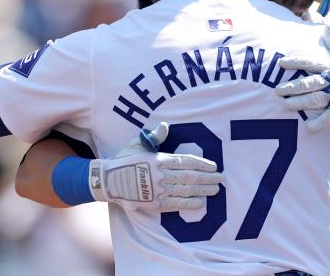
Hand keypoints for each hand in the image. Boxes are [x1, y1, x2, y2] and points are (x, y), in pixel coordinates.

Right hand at [89, 122, 222, 210]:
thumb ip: (154, 137)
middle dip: (208, 178)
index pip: (187, 161)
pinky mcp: (154, 204)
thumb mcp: (137, 144)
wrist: (108, 180)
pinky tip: (200, 203)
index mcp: (160, 159)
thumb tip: (165, 125)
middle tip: (221, 179)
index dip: (202, 164)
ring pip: (186, 190)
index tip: (214, 166)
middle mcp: (162, 175)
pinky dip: (189, 203)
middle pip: (190, 176)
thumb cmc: (123, 159)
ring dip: (203, 190)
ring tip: (215, 190)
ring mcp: (159, 190)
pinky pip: (176, 204)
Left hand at [275, 26, 329, 130]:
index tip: (281, 63)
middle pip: (310, 82)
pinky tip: (309, 126)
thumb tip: (326, 27)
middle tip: (278, 91)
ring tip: (287, 105)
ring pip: (316, 98)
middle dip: (293, 86)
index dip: (296, 62)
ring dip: (301, 102)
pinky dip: (321, 121)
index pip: (310, 62)